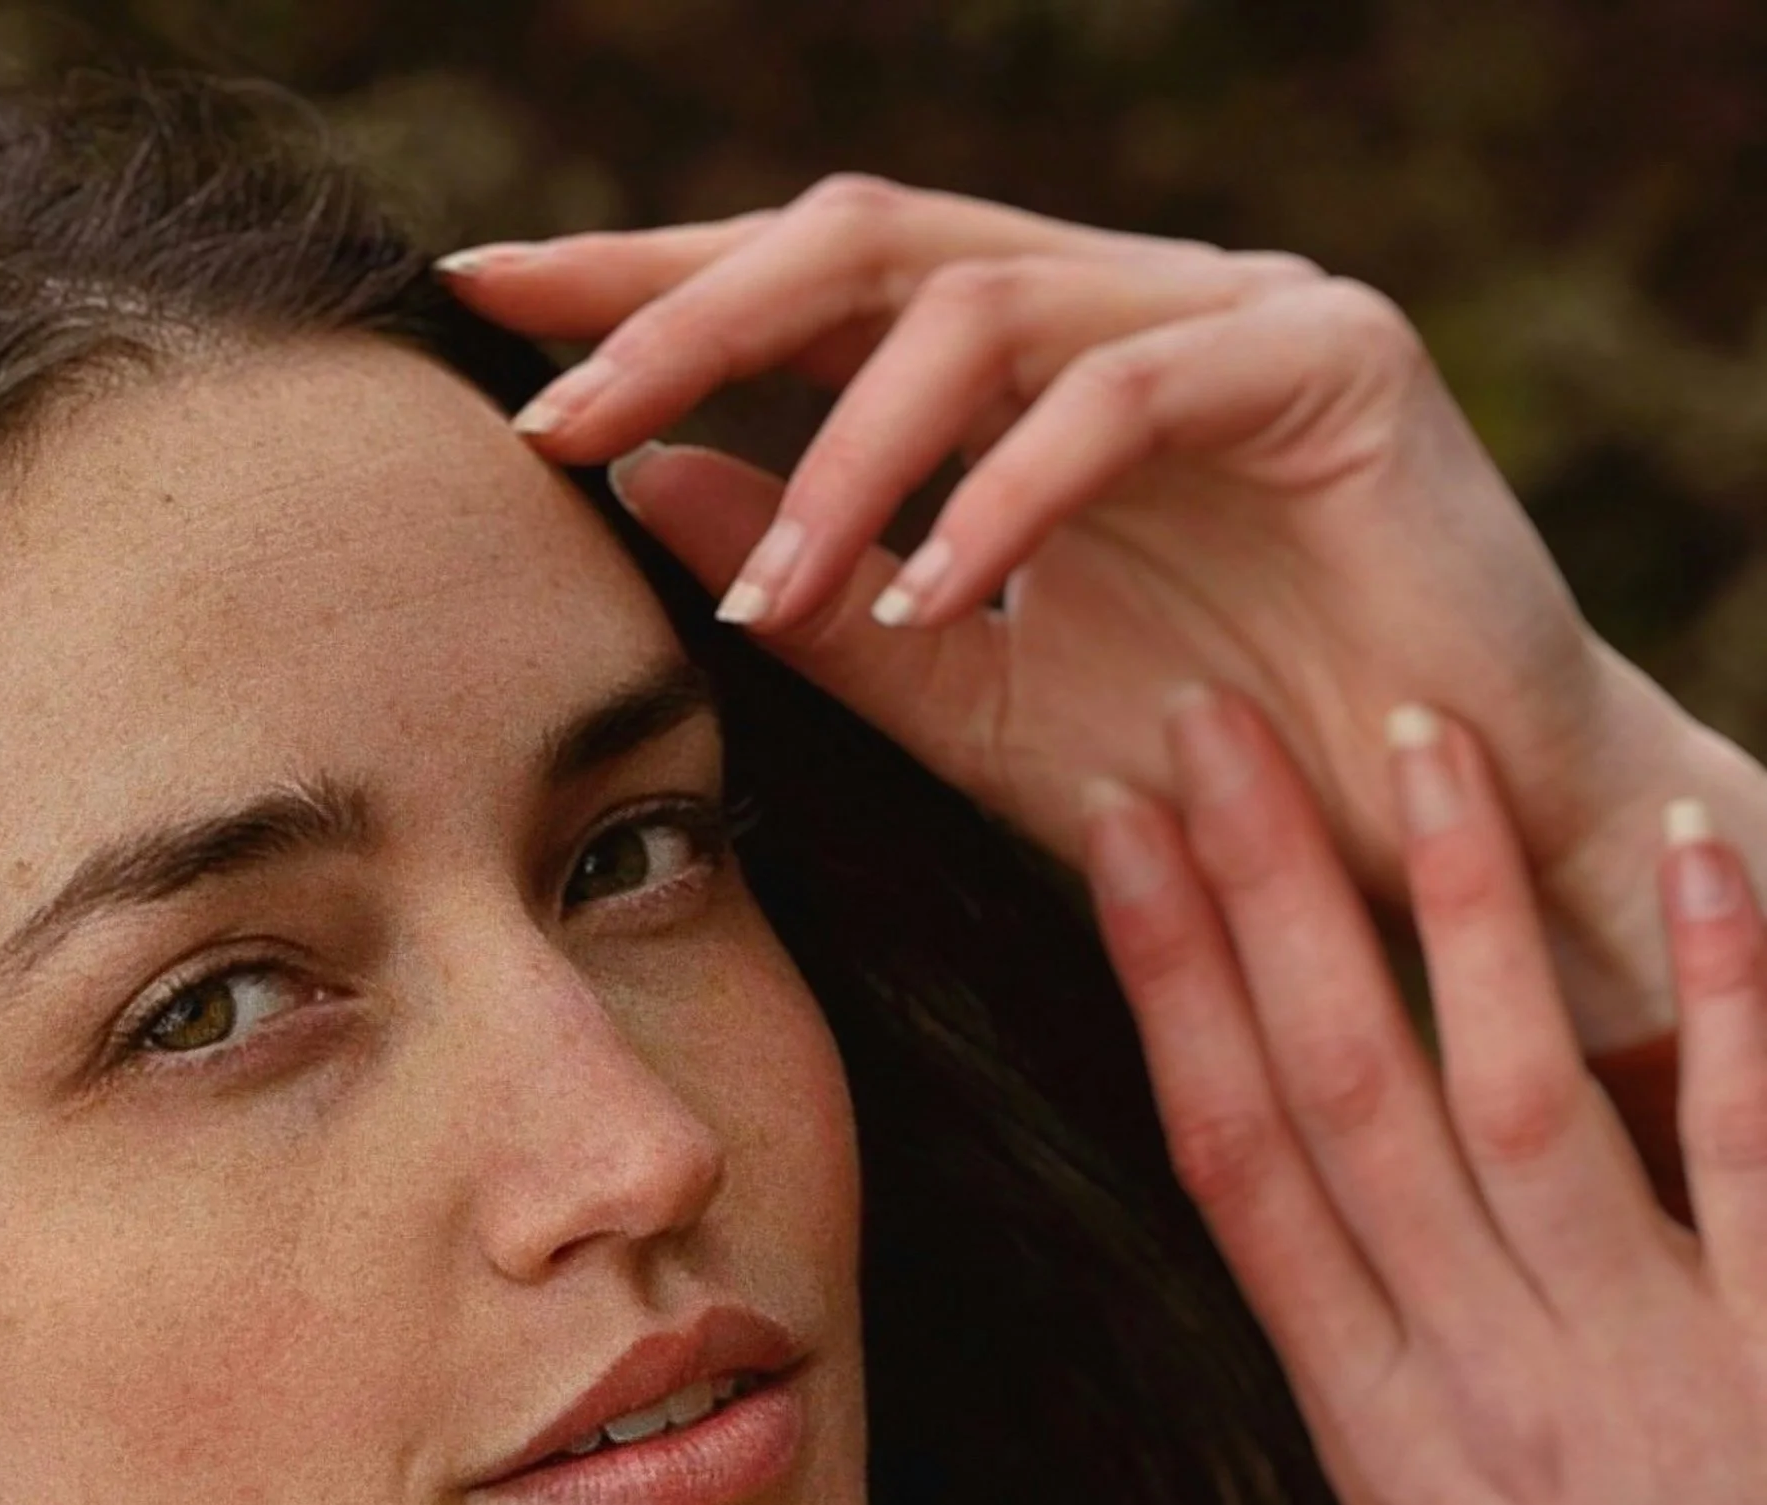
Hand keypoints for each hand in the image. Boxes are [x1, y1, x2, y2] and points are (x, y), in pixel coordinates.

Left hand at [445, 180, 1748, 1045]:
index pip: (799, 291)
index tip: (476, 310)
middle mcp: (1113, 307)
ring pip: (982, 304)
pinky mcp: (1332, 360)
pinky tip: (922, 597)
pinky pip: (1128, 394)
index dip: (640, 287)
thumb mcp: (960, 698)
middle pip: (860, 241)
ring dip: (843, 452)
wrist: (1426, 865)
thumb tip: (638, 482)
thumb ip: (814, 591)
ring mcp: (1226, 314)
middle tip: (553, 412)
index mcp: (1018, 372)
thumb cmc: (1199, 784)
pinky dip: (1005, 496)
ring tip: (765, 593)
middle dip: (689, 314)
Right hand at [1081, 683, 1766, 1504]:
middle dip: (1268, 905)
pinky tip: (1683, 863)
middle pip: (1344, 1102)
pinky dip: (1719, 1001)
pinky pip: (1746, 1150)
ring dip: (1457, 914)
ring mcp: (1639, 1353)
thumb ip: (1371, 1408)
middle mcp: (1477, 1373)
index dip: (1172, 991)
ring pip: (1520, 1099)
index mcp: (1368, 1423)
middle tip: (1213, 729)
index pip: (1235, 1167)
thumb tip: (1317, 1274)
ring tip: (1412, 742)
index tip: (1125, 844)